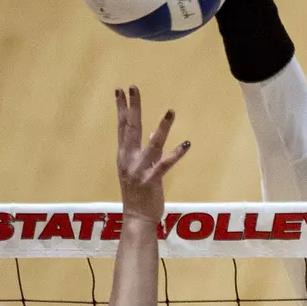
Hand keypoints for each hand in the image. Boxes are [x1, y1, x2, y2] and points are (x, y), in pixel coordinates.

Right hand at [114, 86, 188, 224]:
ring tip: (170, 111)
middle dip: (132, 107)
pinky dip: (176, 154)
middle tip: (133, 87)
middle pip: (131, 128)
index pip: (121, 126)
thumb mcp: (136, 169)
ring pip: (152, 144)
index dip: (122, 108)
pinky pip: (165, 165)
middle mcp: (128, 159)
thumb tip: (150, 134)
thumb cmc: (138, 193)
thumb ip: (141, 151)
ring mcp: (139, 170)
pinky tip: (186, 144)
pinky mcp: (152, 181)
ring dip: (162, 127)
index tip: (120, 91)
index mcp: (124, 155)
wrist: (137, 218)